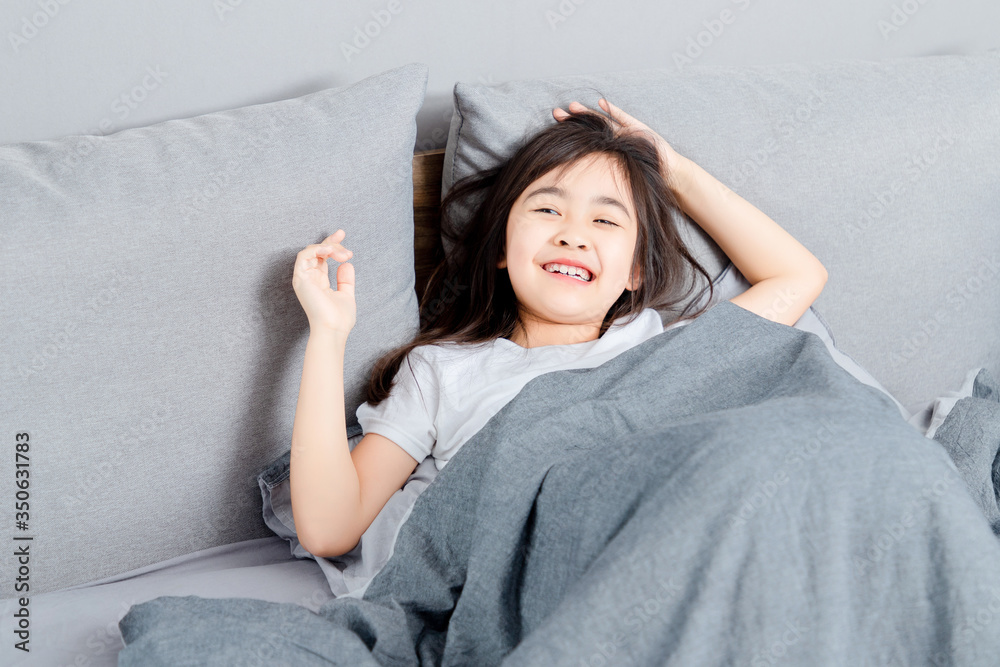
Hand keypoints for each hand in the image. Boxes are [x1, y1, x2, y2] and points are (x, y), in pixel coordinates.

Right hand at [292, 229, 355, 335]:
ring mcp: (304, 278)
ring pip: (311, 251)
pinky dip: (316, 250)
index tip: (343, 236)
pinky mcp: (300, 279)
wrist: (333, 329)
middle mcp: (310, 279)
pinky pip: (304, 256)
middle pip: (316, 252)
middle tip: (342, 234)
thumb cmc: (340, 318)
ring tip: (343, 253)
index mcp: (319, 282)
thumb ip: (345, 280)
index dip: (332, 246)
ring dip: (328, 247)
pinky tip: (330, 252)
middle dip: (330, 241)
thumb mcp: (346, 294)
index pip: (322, 258)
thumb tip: (346, 263)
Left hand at [553, 98, 689, 192]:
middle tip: (556, 113)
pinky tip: (602, 103)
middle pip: (589, 127)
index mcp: (607, 149)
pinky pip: (623, 118)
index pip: (585, 138)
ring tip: (572, 106)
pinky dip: (613, 111)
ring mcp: (625, 132)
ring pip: (602, 120)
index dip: (571, 133)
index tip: (554, 128)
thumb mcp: (619, 178)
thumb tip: (580, 193)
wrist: (667, 171)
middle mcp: (613, 138)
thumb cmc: (644, 175)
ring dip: (587, 113)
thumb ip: (604, 179)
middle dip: (573, 119)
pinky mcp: (637, 128)